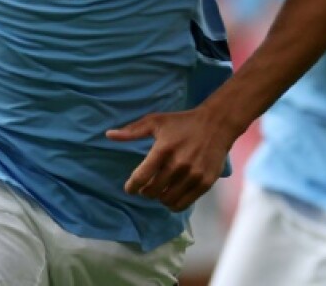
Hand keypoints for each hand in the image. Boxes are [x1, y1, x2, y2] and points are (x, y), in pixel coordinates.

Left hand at [106, 107, 230, 211]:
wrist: (216, 125)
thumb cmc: (182, 122)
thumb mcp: (156, 121)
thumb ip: (132, 131)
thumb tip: (108, 135)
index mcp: (164, 149)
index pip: (142, 176)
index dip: (132, 186)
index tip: (129, 189)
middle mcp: (179, 164)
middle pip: (153, 191)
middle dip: (145, 192)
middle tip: (146, 188)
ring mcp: (193, 175)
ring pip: (168, 200)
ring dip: (160, 198)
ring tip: (159, 191)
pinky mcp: (205, 183)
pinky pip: (184, 203)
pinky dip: (174, 204)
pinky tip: (171, 196)